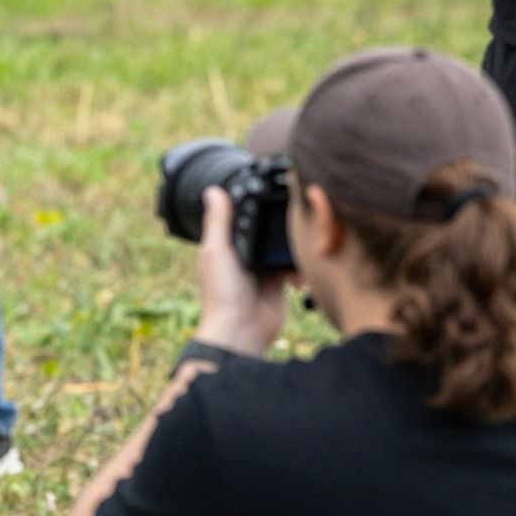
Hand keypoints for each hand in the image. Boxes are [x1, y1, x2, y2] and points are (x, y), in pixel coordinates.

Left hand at [194, 187, 288, 357]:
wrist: (241, 330)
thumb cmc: (222, 293)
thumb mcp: (217, 251)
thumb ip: (218, 221)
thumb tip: (212, 190)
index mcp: (226, 244)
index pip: (241, 215)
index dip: (254, 202)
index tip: (270, 186)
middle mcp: (244, 253)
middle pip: (265, 229)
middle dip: (278, 222)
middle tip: (295, 212)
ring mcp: (261, 267)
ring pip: (281, 245)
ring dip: (292, 243)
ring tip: (303, 238)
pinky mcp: (278, 281)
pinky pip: (293, 265)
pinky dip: (299, 265)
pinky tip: (299, 271)